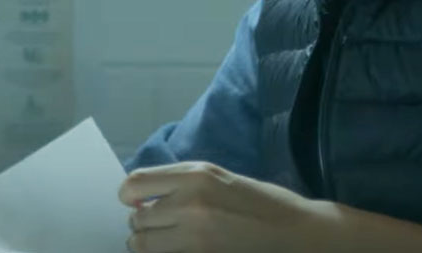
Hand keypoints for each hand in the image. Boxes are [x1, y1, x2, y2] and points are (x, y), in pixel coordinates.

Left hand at [118, 161, 331, 252]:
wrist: (292, 230)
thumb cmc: (258, 200)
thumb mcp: (218, 177)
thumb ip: (180, 183)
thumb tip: (140, 197)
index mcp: (195, 175)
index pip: (133, 185)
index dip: (130, 196)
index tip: (139, 202)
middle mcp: (189, 202)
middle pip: (135, 219)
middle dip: (143, 223)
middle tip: (163, 224)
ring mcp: (193, 235)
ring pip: (141, 244)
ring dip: (149, 243)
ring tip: (170, 240)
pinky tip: (181, 248)